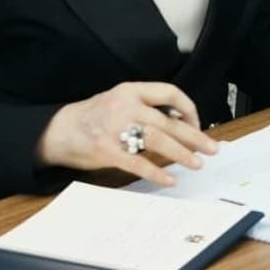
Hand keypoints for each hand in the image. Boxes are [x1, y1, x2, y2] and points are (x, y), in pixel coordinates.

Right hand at [42, 81, 217, 178]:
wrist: (58, 129)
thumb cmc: (93, 117)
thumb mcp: (119, 101)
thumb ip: (145, 109)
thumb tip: (180, 126)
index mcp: (130, 90)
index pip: (169, 93)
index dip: (188, 109)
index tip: (197, 124)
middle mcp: (124, 106)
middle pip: (168, 121)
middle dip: (194, 136)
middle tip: (211, 149)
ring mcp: (114, 127)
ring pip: (157, 140)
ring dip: (181, 153)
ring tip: (196, 163)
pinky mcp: (106, 149)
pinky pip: (137, 163)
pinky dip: (156, 172)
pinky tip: (169, 179)